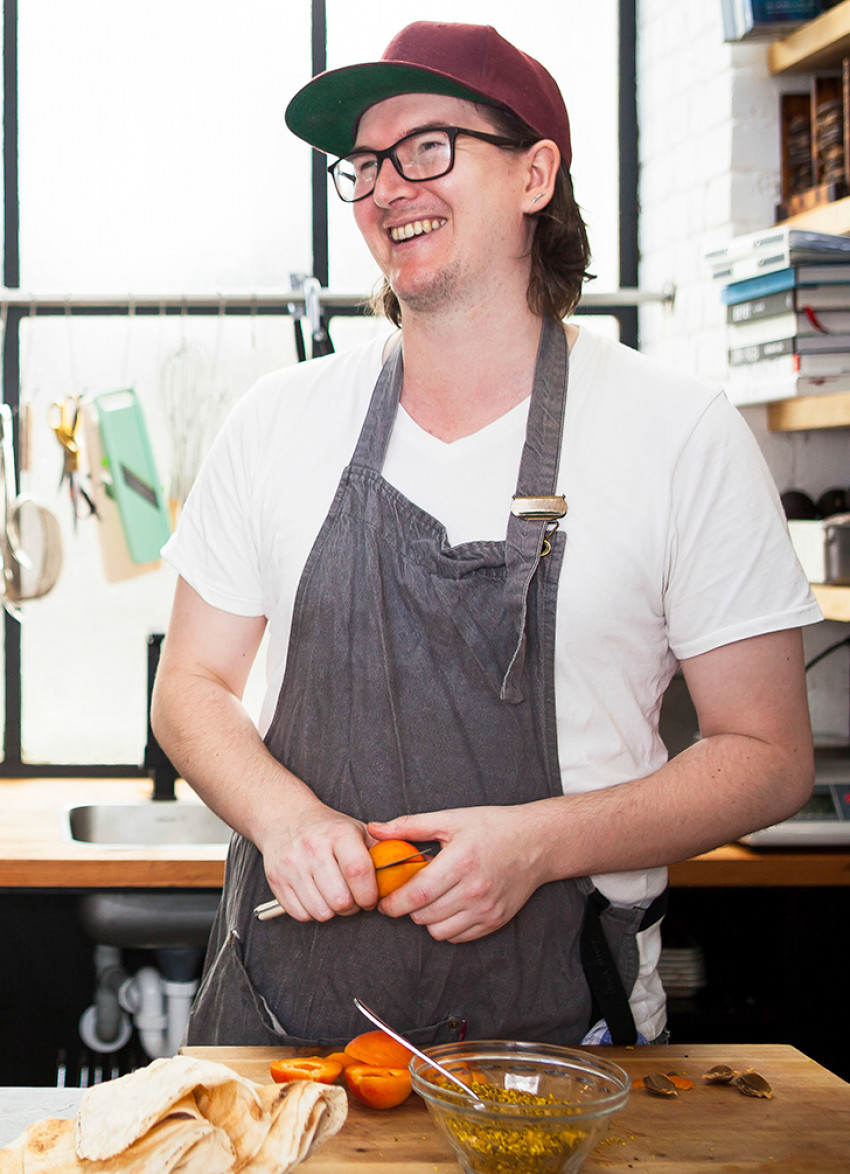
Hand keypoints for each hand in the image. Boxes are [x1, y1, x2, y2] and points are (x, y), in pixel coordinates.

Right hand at [258, 797, 378, 922]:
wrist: (285, 817)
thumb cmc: (326, 828)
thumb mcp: (356, 829)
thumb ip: (381, 849)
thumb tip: (407, 868)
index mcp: (338, 833)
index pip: (358, 871)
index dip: (370, 893)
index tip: (372, 898)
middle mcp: (313, 847)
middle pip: (341, 899)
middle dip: (353, 906)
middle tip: (354, 897)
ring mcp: (292, 864)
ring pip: (322, 912)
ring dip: (333, 911)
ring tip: (335, 895)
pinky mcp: (276, 879)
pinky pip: (301, 915)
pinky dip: (313, 912)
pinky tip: (317, 896)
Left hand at [367, 805, 550, 942]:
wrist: (536, 842)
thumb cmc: (491, 827)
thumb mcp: (450, 819)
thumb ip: (409, 826)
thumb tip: (374, 829)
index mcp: (459, 863)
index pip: (415, 895)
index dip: (392, 903)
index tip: (382, 900)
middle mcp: (474, 890)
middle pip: (423, 916)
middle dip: (407, 909)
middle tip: (406, 893)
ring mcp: (486, 909)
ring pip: (438, 931)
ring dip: (426, 918)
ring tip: (430, 897)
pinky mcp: (494, 921)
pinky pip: (458, 937)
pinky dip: (447, 925)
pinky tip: (449, 905)